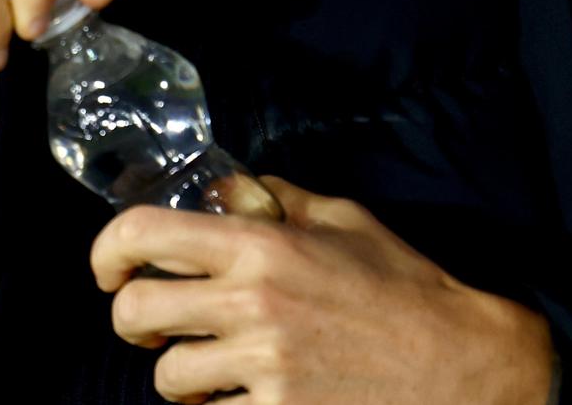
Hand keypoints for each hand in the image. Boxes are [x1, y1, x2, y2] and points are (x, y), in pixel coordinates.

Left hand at [90, 176, 556, 403]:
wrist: (464, 366)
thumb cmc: (404, 288)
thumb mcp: (342, 219)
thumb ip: (274, 200)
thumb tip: (221, 188)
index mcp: (262, 245)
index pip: (144, 233)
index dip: (108, 252)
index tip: (109, 270)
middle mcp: (254, 303)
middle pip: (136, 314)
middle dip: (131, 322)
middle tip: (153, 326)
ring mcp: (265, 367)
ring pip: (168, 377)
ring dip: (181, 374)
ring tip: (212, 367)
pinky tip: (250, 395)